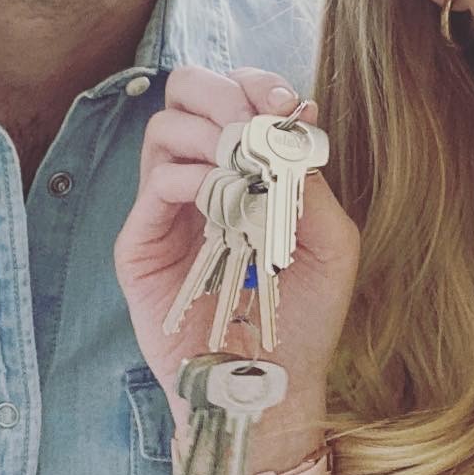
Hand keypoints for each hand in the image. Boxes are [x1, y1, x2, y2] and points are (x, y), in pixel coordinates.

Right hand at [114, 66, 358, 447]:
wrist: (270, 389)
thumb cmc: (304, 322)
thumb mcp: (332, 245)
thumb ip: (314, 182)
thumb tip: (299, 118)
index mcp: (243, 172)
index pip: (233, 98)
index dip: (254, 85)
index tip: (284, 103)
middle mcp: (200, 181)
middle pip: (185, 96)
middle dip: (222, 94)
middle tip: (253, 123)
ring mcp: (166, 212)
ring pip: (164, 130)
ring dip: (208, 132)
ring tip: (241, 163)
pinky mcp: (141, 246)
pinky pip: (155, 184)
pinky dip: (189, 177)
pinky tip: (218, 197)